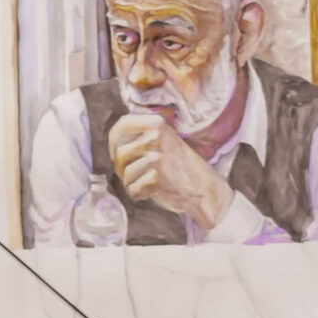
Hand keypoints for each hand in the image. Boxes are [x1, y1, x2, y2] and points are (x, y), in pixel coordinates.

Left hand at [107, 111, 235, 231]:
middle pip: (120, 154)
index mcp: (156, 123)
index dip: (114, 141)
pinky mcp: (156, 176)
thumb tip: (114, 144)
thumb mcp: (163, 140)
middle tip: (135, 174)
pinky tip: (152, 191)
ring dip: (132, 183)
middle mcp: (155, 136)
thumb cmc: (180, 166)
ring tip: (148, 183)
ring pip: (125, 174)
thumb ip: (141, 136)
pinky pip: (133, 189)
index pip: (122, 125)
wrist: (203, 188)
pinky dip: (139, 194)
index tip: (115, 152)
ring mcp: (156, 156)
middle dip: (122, 168)